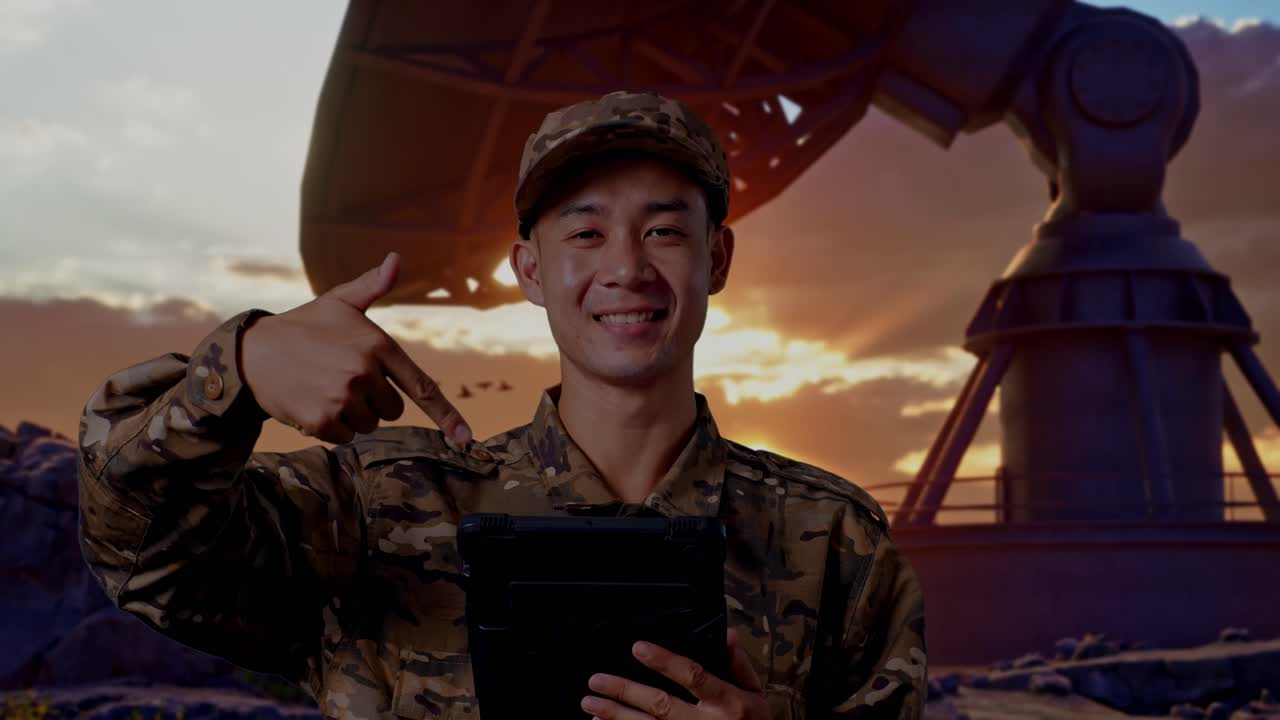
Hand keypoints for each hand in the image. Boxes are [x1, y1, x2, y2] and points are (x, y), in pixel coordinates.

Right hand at [241, 251, 472, 444]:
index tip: (466, 439)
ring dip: (350, 414)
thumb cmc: (303, 326)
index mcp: (378, 345)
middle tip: (342, 379)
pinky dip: (331, 427)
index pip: (421, 386)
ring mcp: (344, 396)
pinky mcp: (323, 419)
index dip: (447, 416)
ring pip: (368, 424)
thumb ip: (372, 286)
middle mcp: (365, 371)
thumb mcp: (339, 301)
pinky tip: (312, 403)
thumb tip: (396, 259)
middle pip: (392, 410)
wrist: (252, 352)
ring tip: (324, 387)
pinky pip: (344, 437)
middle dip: (372, 400)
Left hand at [581, 629, 770, 719]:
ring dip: (616, 717)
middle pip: (661, 706)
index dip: (665, 662)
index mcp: (729, 702)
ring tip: (591, 704)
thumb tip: (727, 635)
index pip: (694, 676)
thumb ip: (739, 665)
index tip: (638, 648)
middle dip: (626, 692)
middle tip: (597, 681)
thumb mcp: (756, 694)